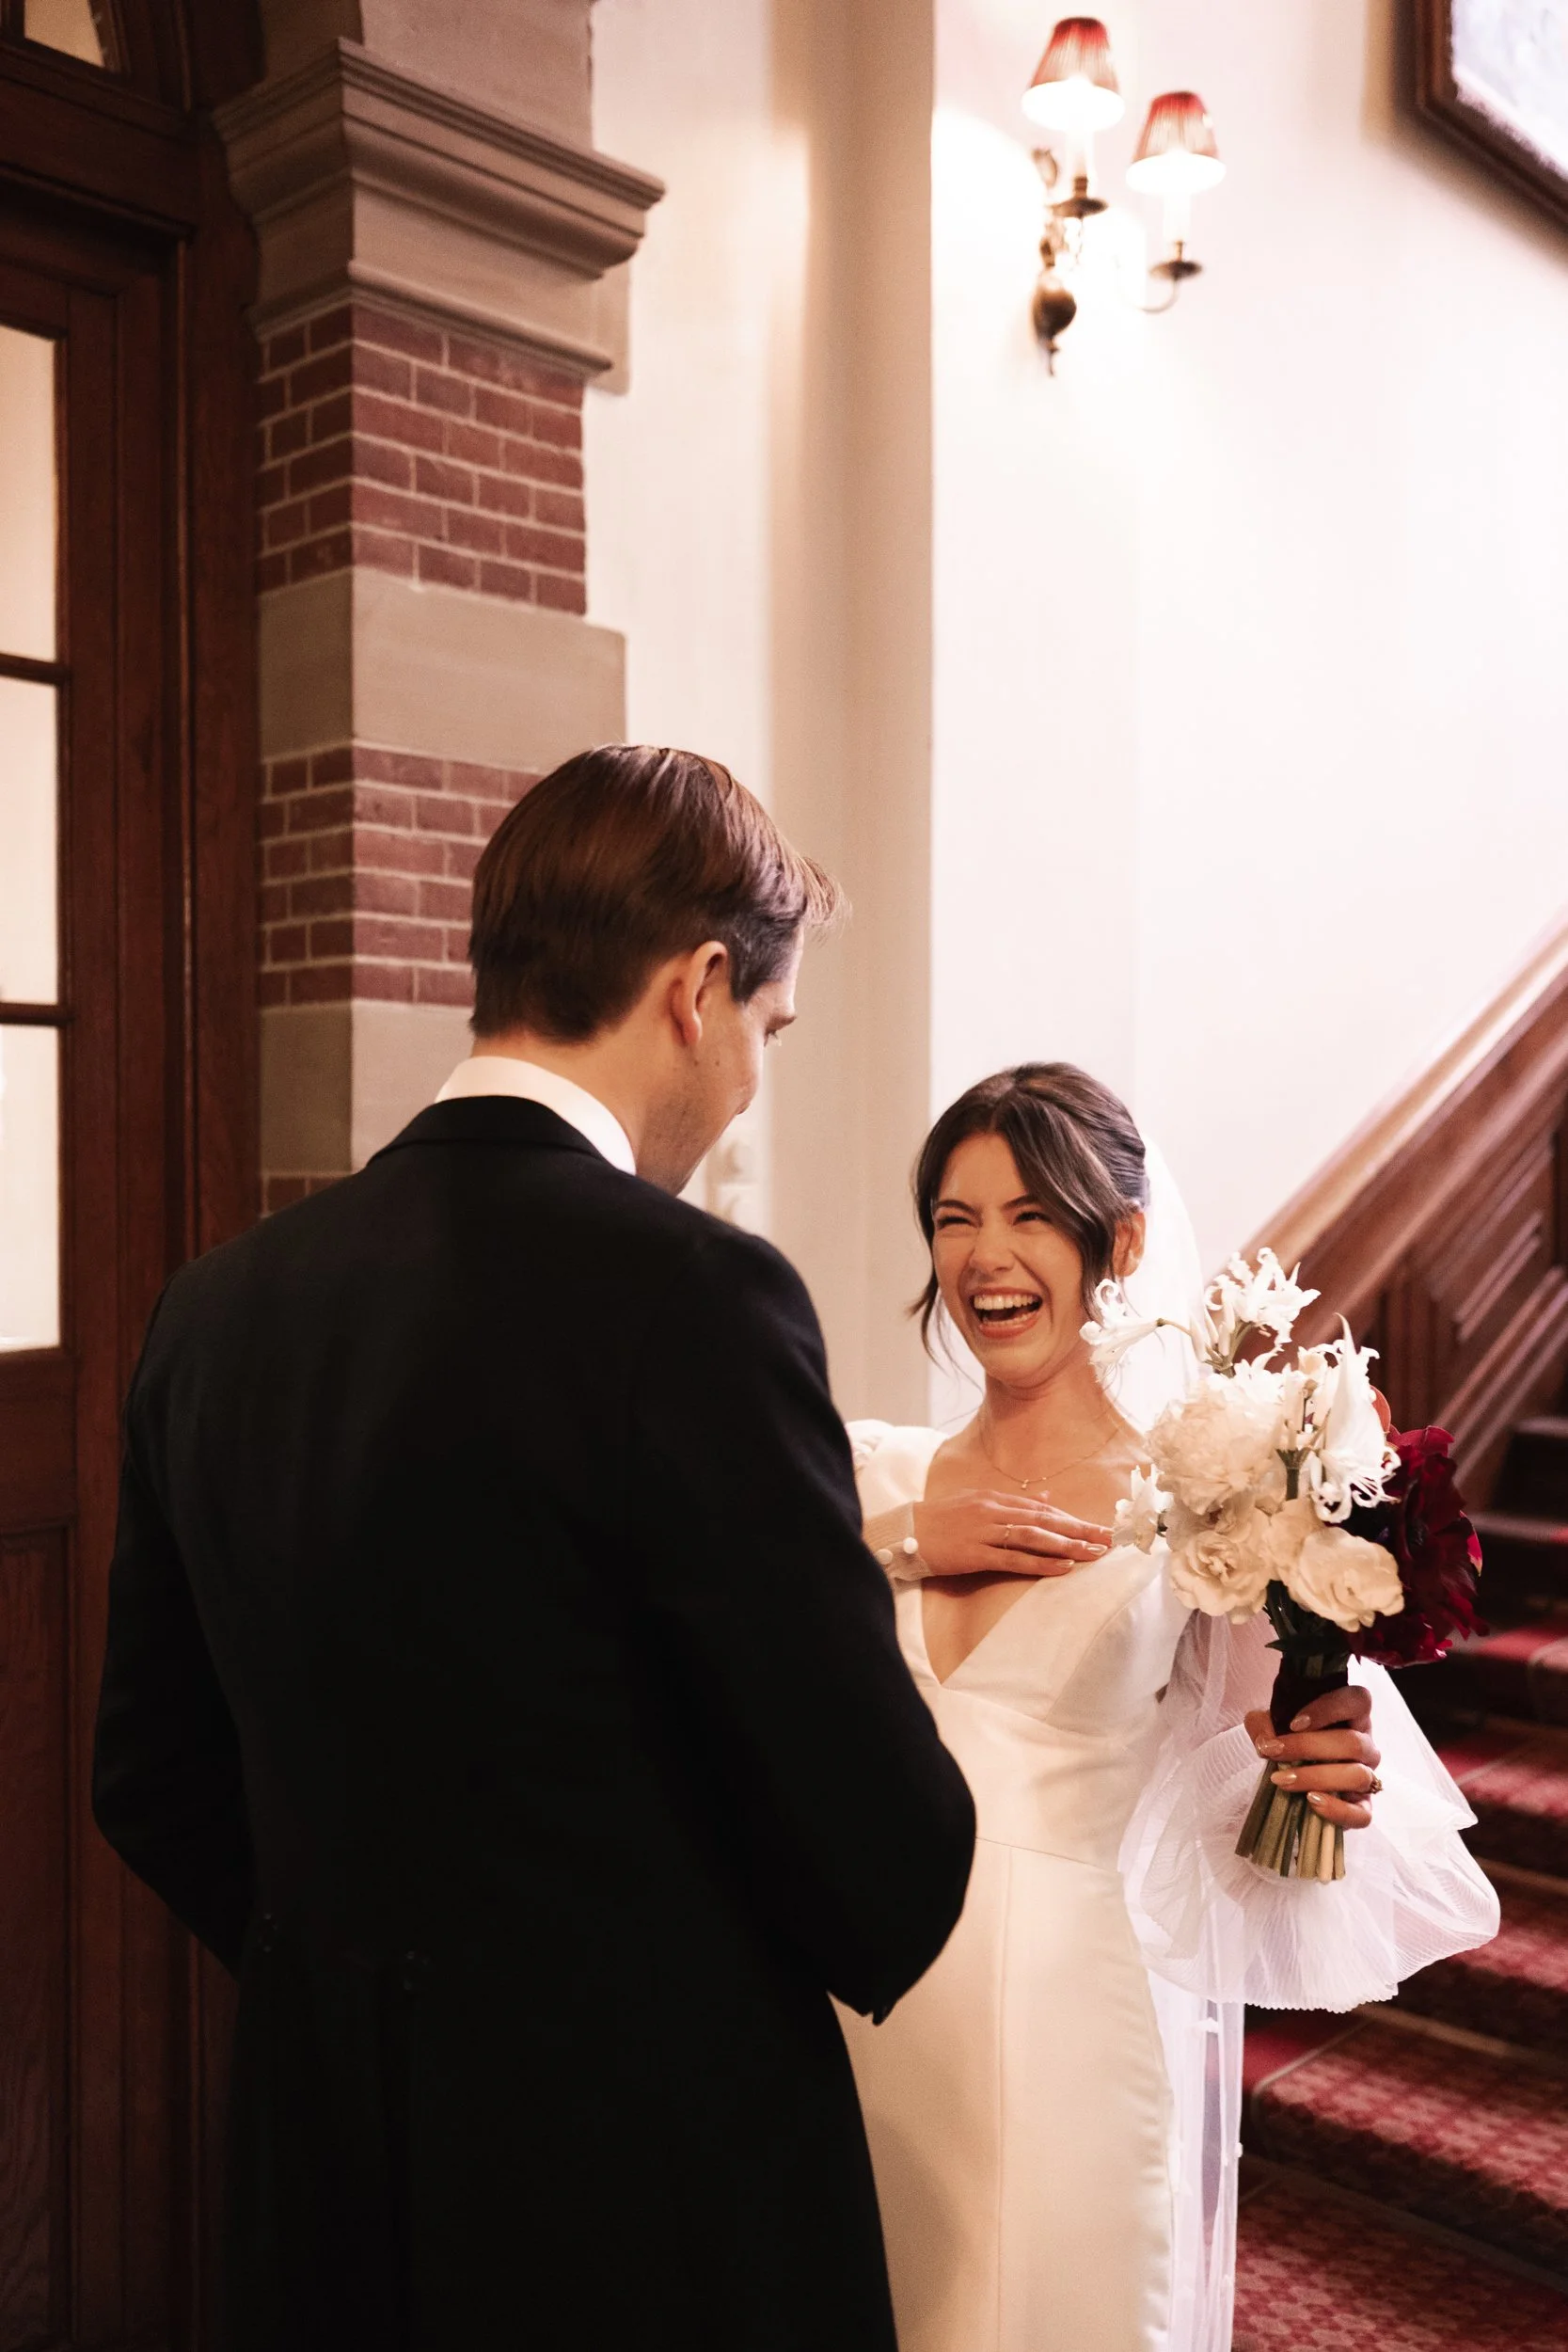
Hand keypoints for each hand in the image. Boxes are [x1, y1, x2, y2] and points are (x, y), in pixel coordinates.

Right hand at [912, 1489, 1111, 1580]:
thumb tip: (1046, 1497)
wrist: (902, 1532)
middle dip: (1079, 1529)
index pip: (1040, 1508)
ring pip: (1034, 1537)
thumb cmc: (938, 1520)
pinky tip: (1062, 1567)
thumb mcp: (975, 1503)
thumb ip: (1011, 1503)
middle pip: (1044, 1520)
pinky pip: (1013, 1559)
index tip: (1096, 1526)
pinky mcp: (974, 1554)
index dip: (1070, 1518)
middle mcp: (992, 1511)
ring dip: (1067, 1545)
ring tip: (1094, 1553)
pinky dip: (1040, 1562)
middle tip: (1108, 1538)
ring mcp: (983, 1532)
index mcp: (993, 1498)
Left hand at [1244, 1684, 1381, 1831]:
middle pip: (1352, 1743)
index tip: (1294, 1723)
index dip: (1329, 1710)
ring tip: (1282, 1780)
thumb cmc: (1287, 1738)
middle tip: (1274, 1752)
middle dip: (1308, 1747)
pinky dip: (1338, 1810)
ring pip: (1357, 1775)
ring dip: (1316, 1777)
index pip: (1358, 1701)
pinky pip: (1362, 1814)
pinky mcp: (1362, 1806)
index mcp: (1352, 1716)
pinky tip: (1311, 1801)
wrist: (1289, 1771)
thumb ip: (1264, 1724)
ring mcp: (1368, 1776)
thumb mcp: (1269, 1723)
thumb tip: (1266, 1742)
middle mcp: (1366, 1744)